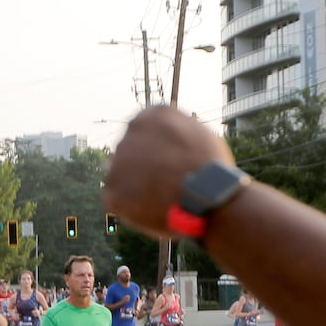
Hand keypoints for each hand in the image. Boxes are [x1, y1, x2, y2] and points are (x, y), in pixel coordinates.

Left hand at [104, 106, 232, 237]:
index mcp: (153, 114)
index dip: (157, 147)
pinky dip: (131, 207)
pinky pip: (117, 199)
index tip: (166, 161)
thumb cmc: (213, 169)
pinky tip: (151, 211)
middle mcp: (131, 131)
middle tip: (162, 183)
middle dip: (143, 165)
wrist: (208, 196)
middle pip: (131, 149)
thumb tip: (171, 140)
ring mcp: (118, 160)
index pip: (147, 128)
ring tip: (160, 200)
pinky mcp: (113, 190)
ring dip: (135, 185)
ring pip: (121, 174)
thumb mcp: (201, 136)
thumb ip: (178, 134)